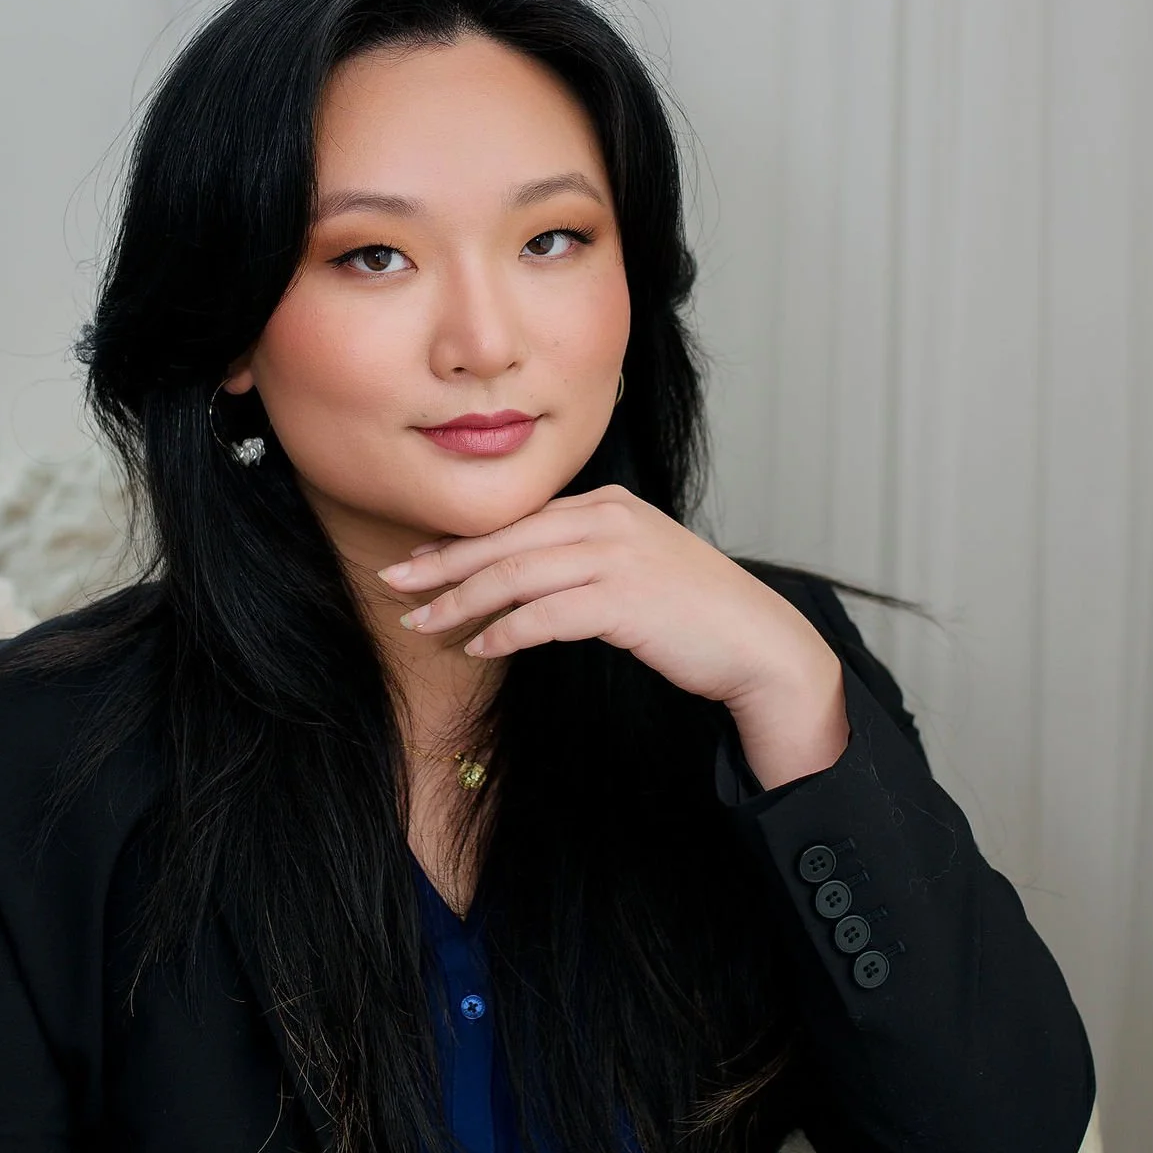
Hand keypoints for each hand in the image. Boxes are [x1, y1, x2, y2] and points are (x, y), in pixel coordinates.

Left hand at [381, 486, 849, 787]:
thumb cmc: (692, 612)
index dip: (460, 543)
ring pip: (516, 575)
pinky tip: (479, 648)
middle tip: (395, 585)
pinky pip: (545, 615)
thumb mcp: (634, 563)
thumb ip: (582, 557)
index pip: (517, 520)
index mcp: (606, 504)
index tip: (418, 562)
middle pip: (505, 540)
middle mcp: (607, 520)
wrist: (757, 642)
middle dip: (443, 566)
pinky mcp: (624, 600)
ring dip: (461, 602)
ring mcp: (617, 557)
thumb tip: (519, 575)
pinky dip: (506, 631)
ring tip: (422, 623)